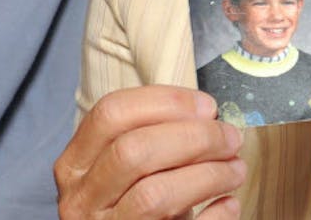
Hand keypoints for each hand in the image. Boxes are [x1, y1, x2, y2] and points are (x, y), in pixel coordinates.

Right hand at [55, 85, 245, 218]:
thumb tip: (206, 116)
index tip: (207, 106)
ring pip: (155, 194)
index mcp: (75, 164)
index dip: (165, 102)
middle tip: (229, 138)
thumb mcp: (124, 169)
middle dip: (193, 137)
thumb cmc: (131, 207)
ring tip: (235, 169)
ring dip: (207, 175)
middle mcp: (81, 198)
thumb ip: (151, 139)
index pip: (111, 113)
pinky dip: (212, 216)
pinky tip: (228, 204)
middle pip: (134, 151)